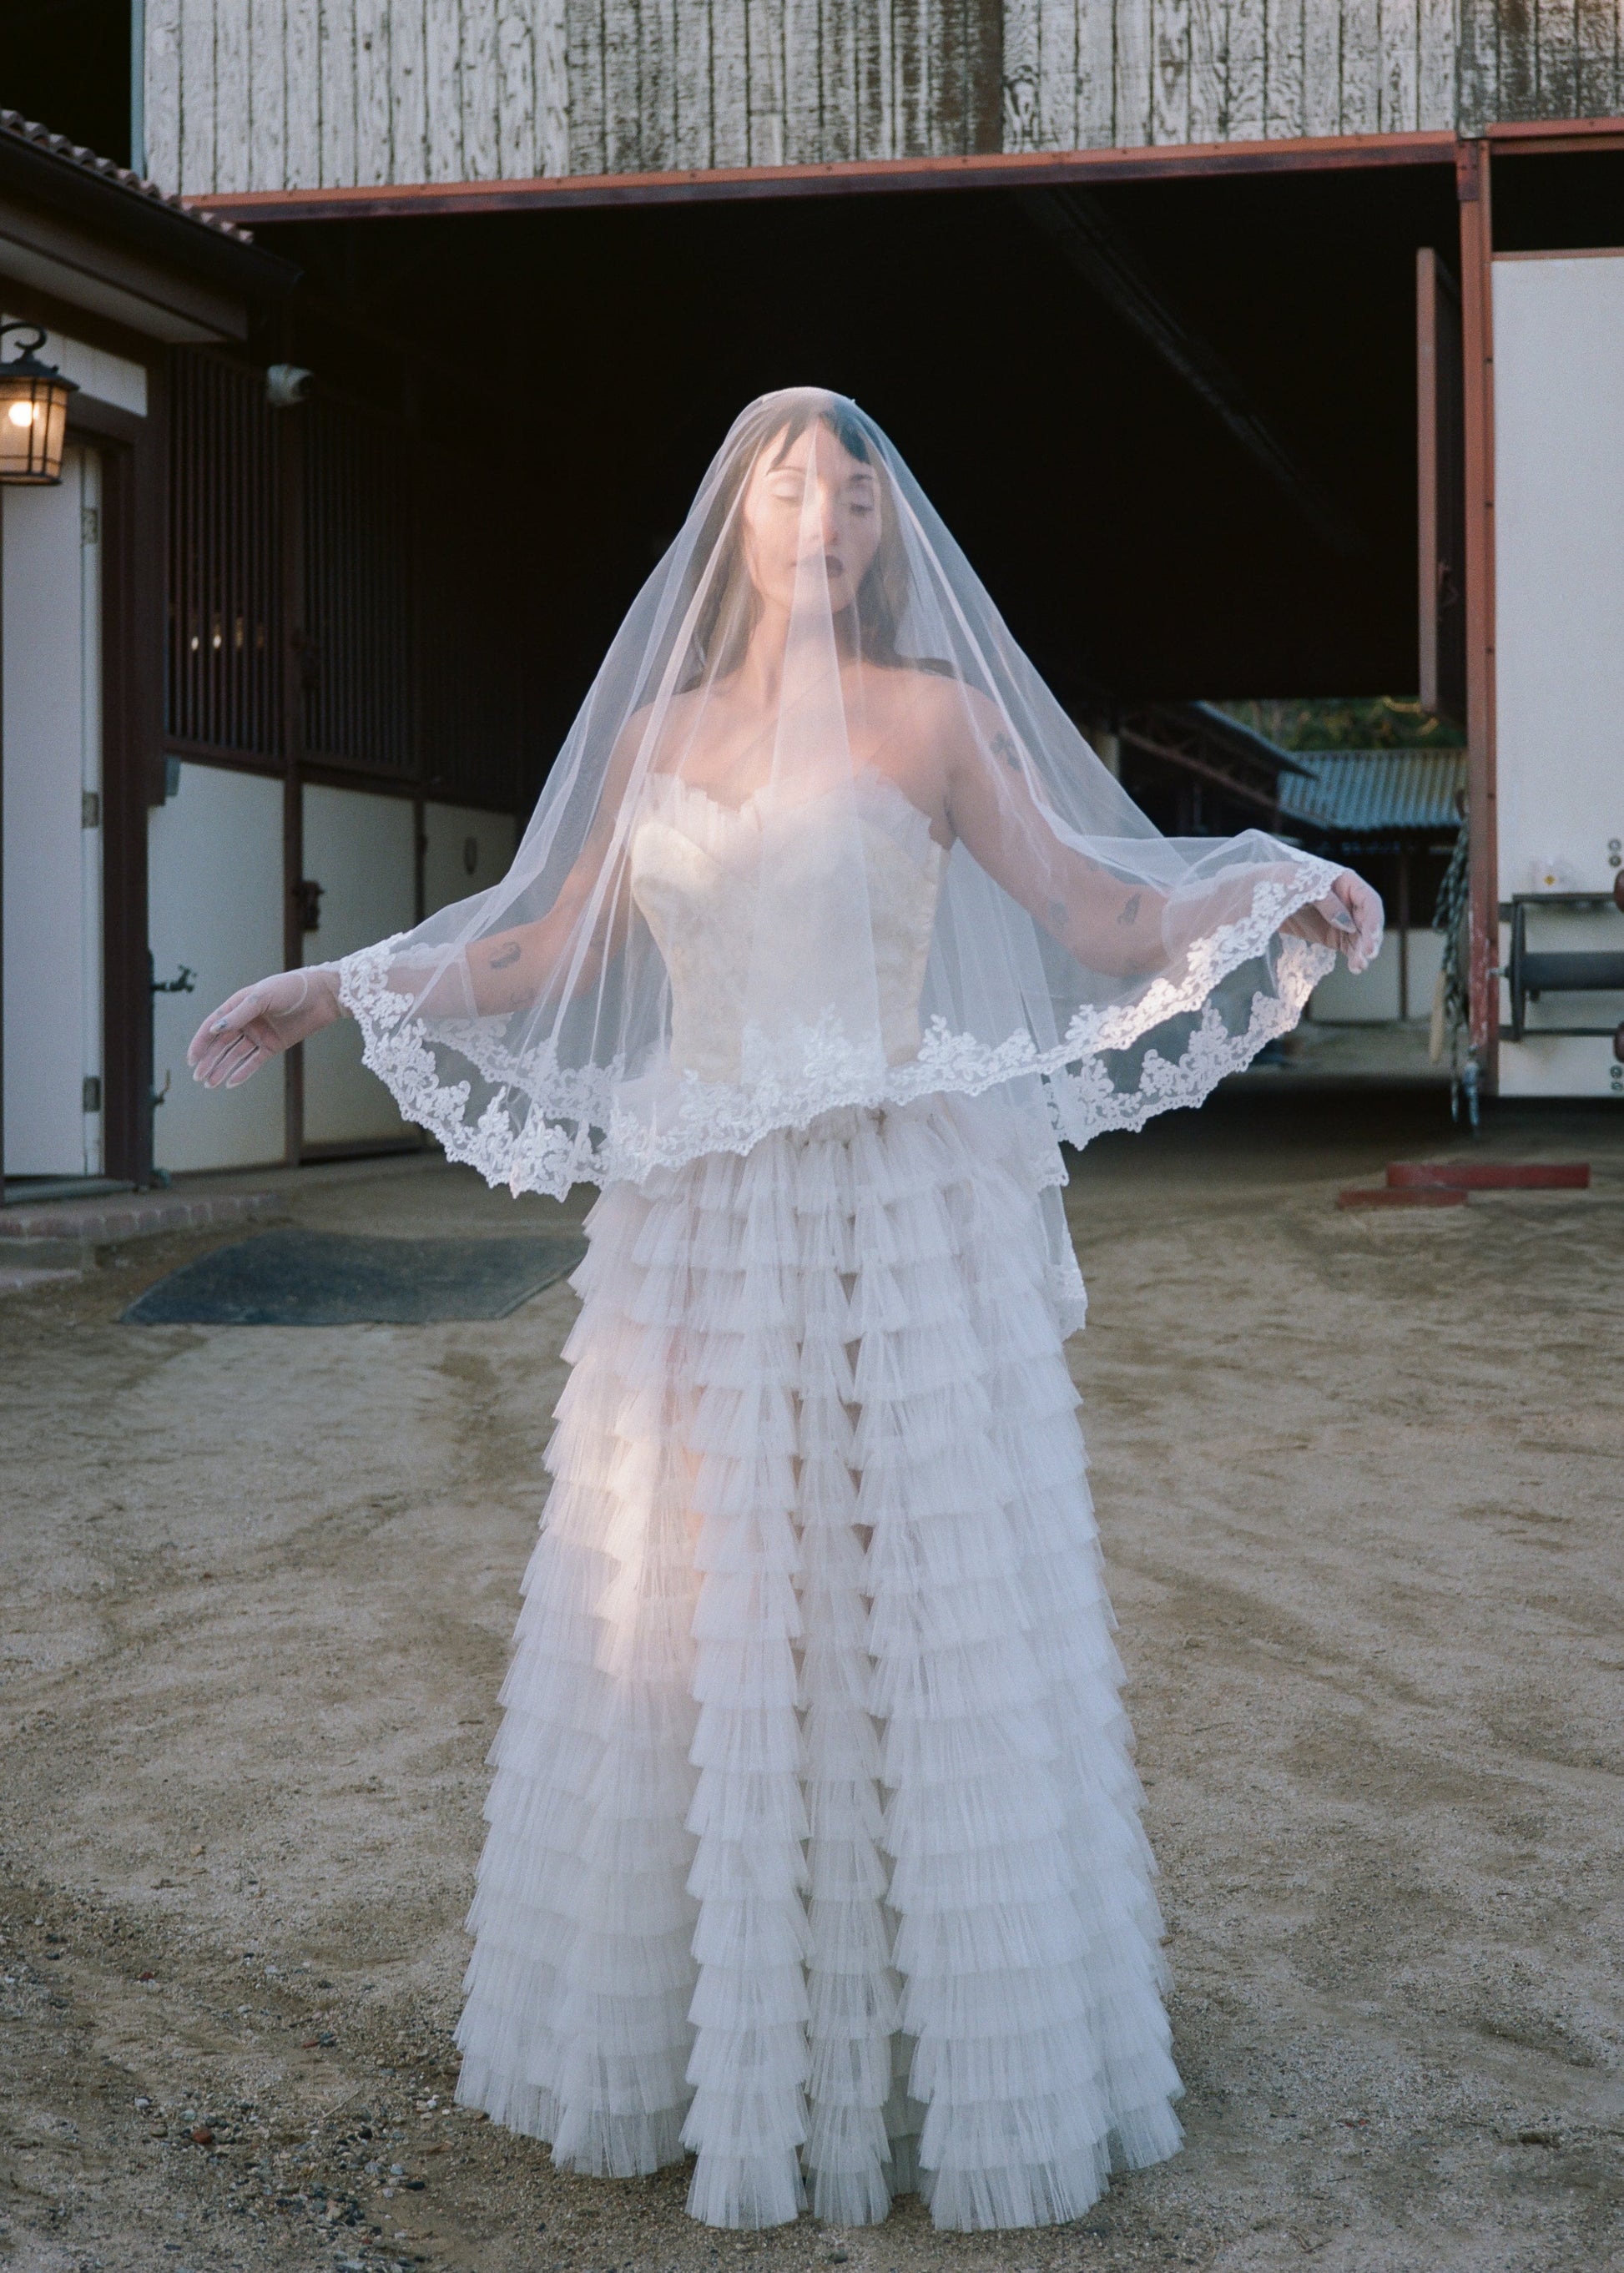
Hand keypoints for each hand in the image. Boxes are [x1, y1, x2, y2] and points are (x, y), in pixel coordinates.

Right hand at [187, 967, 341, 1088]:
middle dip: (209, 1061)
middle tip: (198, 1078)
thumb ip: (239, 1014)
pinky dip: (242, 1072)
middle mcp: (246, 1021)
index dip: (200, 1043)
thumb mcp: (262, 997)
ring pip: (235, 1055)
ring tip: (209, 1084)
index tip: (191, 1060)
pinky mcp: (274, 1045)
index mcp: (238, 1005)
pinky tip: (230, 1083)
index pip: (213, 1026)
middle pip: (222, 1044)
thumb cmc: (291, 989)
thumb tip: (214, 1029)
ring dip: (222, 1069)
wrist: (322, 995)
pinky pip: (254, 1061)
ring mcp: (260, 1034)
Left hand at [1282, 870, 1383, 974]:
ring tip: (1359, 966)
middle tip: (1368, 955)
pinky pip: (1349, 947)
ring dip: (1362, 952)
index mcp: (1344, 881)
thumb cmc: (1278, 882)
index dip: (1374, 918)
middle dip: (1370, 938)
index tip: (1372, 937)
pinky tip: (1355, 968)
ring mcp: (1340, 919)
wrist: (1255, 896)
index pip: (1368, 900)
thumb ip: (1324, 900)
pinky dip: (1353, 957)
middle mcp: (1347, 900)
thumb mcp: (1299, 885)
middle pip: (1367, 921)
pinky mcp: (1331, 936)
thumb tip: (1346, 922)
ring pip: (1360, 937)